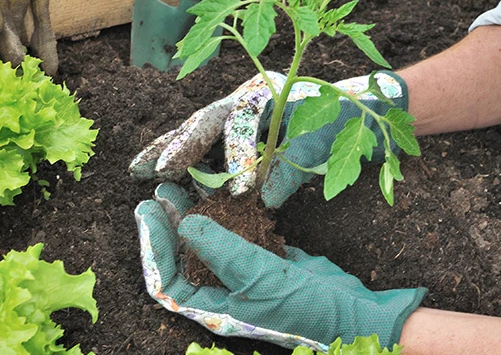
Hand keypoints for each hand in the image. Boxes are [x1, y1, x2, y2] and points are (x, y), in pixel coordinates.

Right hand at [129, 70, 407, 207]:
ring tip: (138, 169)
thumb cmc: (350, 119)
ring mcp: (243, 112)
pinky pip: (207, 141)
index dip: (239, 156)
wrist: (369, 107)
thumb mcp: (328, 143)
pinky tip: (162, 173)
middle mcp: (250, 97)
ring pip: (199, 129)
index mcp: (272, 92)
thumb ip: (293, 169)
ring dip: (170, 148)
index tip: (239, 190)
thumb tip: (260, 201)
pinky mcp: (243, 129)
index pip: (245, 122)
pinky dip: (186, 157)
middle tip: (152, 170)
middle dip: (178, 145)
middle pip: (207, 119)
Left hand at [134, 182, 425, 349]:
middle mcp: (225, 294)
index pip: (167, 280)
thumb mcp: (258, 277)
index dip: (152, 246)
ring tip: (183, 187)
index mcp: (214, 309)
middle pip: (183, 258)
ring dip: (196, 216)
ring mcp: (246, 277)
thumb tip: (183, 224)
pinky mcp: (268, 260)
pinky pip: (239, 236)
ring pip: (209, 243)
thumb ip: (221, 249)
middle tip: (162, 191)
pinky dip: (229, 215)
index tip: (147, 210)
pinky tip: (225, 194)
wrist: (353, 312)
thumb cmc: (305, 306)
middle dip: (169, 225)